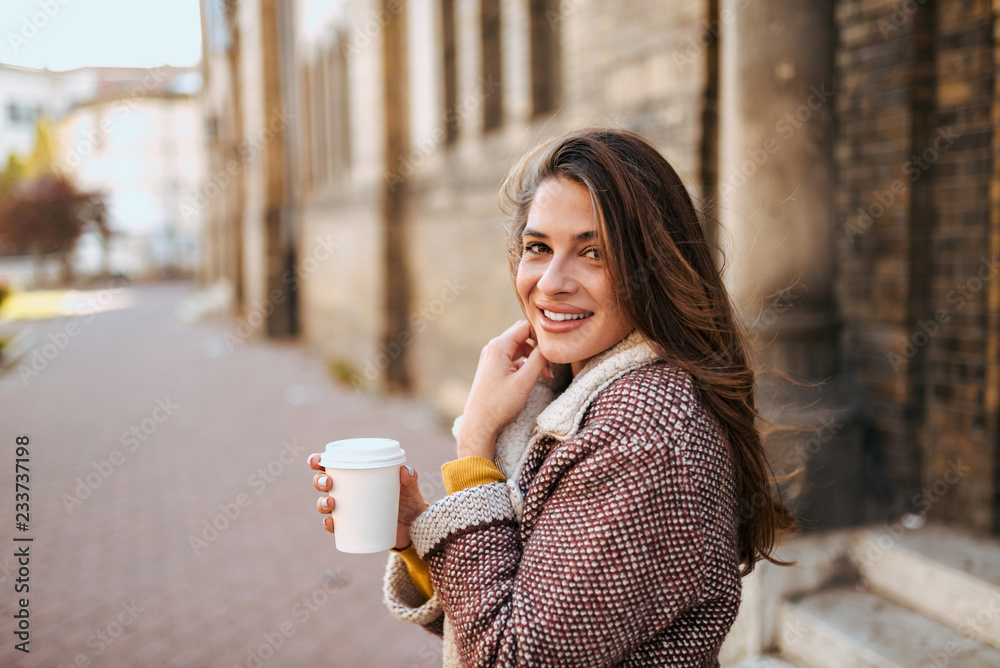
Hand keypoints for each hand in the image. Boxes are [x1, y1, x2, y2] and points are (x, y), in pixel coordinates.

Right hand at [310, 454, 426, 550]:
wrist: (413, 528)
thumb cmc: (408, 502)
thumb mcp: (410, 489)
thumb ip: (410, 479)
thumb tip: (405, 471)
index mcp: (357, 474)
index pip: (333, 464)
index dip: (318, 461)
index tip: (316, 461)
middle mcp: (348, 491)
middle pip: (324, 483)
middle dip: (319, 481)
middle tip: (328, 483)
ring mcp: (348, 509)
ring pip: (325, 504)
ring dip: (321, 503)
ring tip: (331, 503)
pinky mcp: (351, 526)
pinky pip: (335, 526)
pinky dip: (329, 524)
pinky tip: (330, 523)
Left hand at [457, 320, 550, 458]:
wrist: (478, 424)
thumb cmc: (499, 404)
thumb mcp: (524, 381)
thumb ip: (539, 360)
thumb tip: (549, 346)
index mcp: (498, 346)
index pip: (526, 326)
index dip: (542, 335)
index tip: (555, 349)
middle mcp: (492, 347)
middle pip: (522, 335)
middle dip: (539, 346)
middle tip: (552, 362)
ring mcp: (491, 357)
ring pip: (519, 347)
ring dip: (533, 357)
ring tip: (546, 375)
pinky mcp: (492, 368)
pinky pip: (512, 358)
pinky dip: (524, 365)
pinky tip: (532, 378)